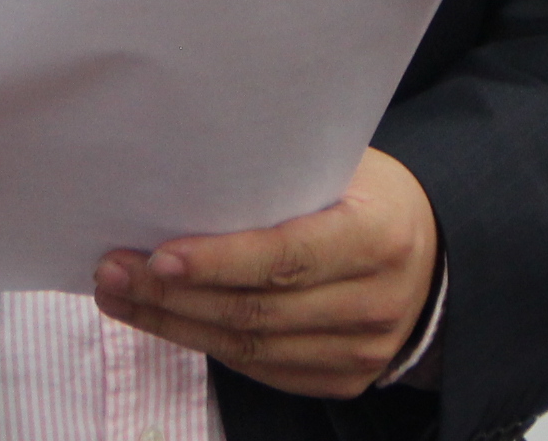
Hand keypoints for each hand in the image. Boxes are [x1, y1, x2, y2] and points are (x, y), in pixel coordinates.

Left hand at [93, 148, 438, 396]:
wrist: (436, 254)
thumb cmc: (369, 195)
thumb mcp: (344, 167)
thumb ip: (282, 175)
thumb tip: (184, 173)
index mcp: (378, 236)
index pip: (286, 256)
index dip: (218, 261)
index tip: (157, 256)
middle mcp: (374, 302)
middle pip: (256, 310)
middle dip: (172, 296)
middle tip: (111, 271)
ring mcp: (362, 350)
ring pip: (249, 347)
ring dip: (174, 325)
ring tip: (120, 295)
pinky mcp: (344, 379)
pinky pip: (261, 367)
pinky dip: (206, 345)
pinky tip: (165, 320)